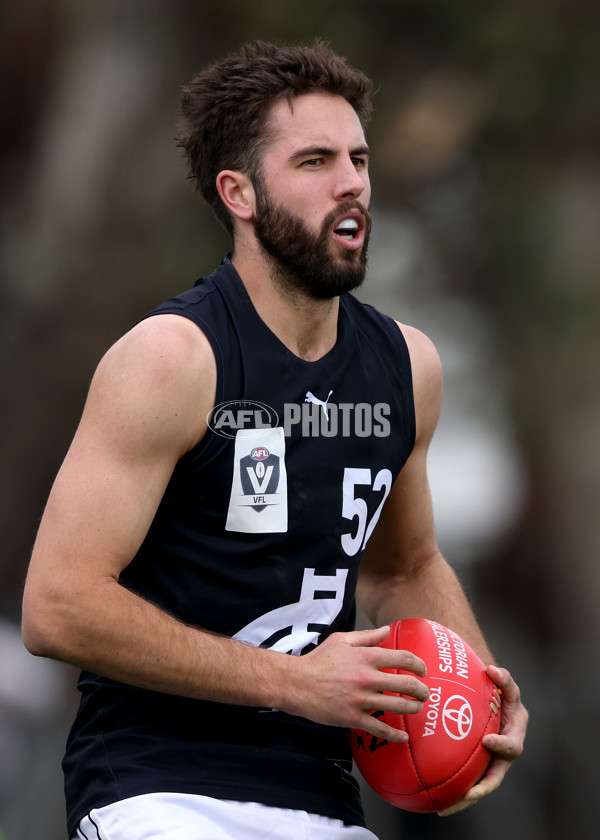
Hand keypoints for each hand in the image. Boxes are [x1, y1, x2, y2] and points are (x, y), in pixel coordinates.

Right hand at [287, 625, 429, 741]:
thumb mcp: (341, 641)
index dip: (418, 665)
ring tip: (417, 708)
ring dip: (413, 708)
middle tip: (424, 693)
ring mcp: (362, 699)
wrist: (297, 683)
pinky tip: (403, 737)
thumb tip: (387, 630)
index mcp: (367, 657)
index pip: (403, 659)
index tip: (423, 670)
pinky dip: (395, 735)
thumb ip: (367, 636)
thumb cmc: (318, 660)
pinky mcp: (354, 717)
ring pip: (398, 706)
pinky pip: (380, 729)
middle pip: (406, 685)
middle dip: (421, 690)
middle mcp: (368, 678)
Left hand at [438, 664, 527, 815]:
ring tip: (444, 808)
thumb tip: (494, 669)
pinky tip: (434, 800)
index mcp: (514, 735)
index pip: (511, 746)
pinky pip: (466, 781)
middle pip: (495, 777)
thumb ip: (504, 678)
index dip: (501, 745)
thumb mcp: (507, 685)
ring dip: (464, 799)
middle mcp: (503, 754)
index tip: (487, 741)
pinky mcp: (476, 766)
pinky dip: (454, 792)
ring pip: (479, 786)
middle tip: (469, 793)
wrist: (496, 702)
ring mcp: (490, 762)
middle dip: (482, 787)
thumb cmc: (501, 693)